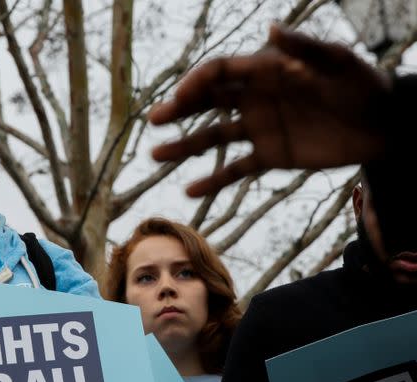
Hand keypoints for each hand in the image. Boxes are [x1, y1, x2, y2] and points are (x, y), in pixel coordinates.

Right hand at [149, 25, 390, 196]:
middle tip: (155, 121)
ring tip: (156, 156)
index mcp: (265, 71)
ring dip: (184, 146)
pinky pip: (235, 169)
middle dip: (178, 110)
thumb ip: (304, 49)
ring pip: (212, 137)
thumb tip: (270, 29)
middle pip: (207, 102)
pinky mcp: (270, 156)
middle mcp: (255, 98)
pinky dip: (213, 181)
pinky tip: (189, 192)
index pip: (220, 73)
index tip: (179, 100)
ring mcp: (259, 128)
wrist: (385, 125)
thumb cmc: (363, 86)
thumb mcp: (337, 63)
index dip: (196, 84)